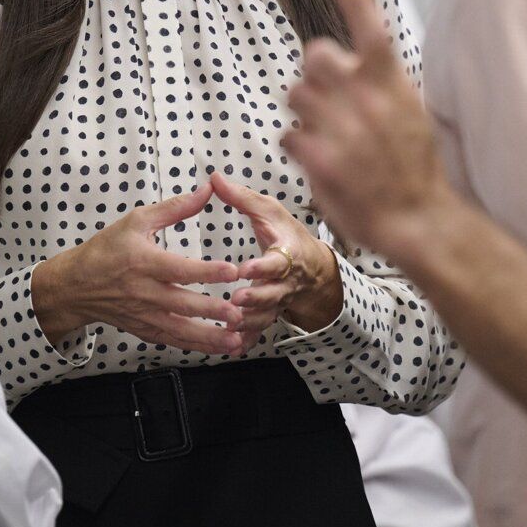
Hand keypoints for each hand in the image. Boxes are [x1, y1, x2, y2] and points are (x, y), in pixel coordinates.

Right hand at [32, 182, 244, 354]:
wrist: (75, 286)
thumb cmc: (106, 249)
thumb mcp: (137, 221)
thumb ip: (175, 208)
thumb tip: (207, 190)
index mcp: (144, 262)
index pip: (179, 269)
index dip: (206, 271)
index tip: (232, 271)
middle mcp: (145, 292)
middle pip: (182, 303)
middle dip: (212, 310)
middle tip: (240, 313)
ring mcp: (144, 315)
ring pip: (180, 330)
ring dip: (209, 337)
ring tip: (235, 340)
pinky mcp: (144, 330)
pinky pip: (172, 341)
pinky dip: (195, 347)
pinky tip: (218, 349)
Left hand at [210, 172, 341, 348]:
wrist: (313, 268)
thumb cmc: (287, 235)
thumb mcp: (270, 211)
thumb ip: (242, 198)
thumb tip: (214, 178)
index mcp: (287, 254)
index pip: (276, 261)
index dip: (262, 266)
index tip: (244, 269)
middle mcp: (285, 281)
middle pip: (272, 292)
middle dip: (255, 298)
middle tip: (235, 300)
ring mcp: (279, 301)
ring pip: (266, 315)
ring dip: (248, 322)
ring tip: (228, 326)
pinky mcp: (271, 314)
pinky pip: (260, 330)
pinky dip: (248, 340)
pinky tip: (232, 348)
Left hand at [281, 0, 455, 266]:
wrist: (418, 218)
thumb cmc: (414, 163)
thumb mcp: (410, 110)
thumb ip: (381, 82)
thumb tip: (350, 60)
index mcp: (393, 85)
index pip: (372, 33)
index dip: (355, 1)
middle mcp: (367, 101)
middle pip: (315, 55)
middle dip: (315, 71)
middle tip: (327, 94)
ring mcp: (342, 130)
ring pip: (296, 94)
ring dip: (305, 109)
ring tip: (326, 131)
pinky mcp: (321, 160)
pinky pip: (289, 134)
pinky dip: (299, 144)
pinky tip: (318, 157)